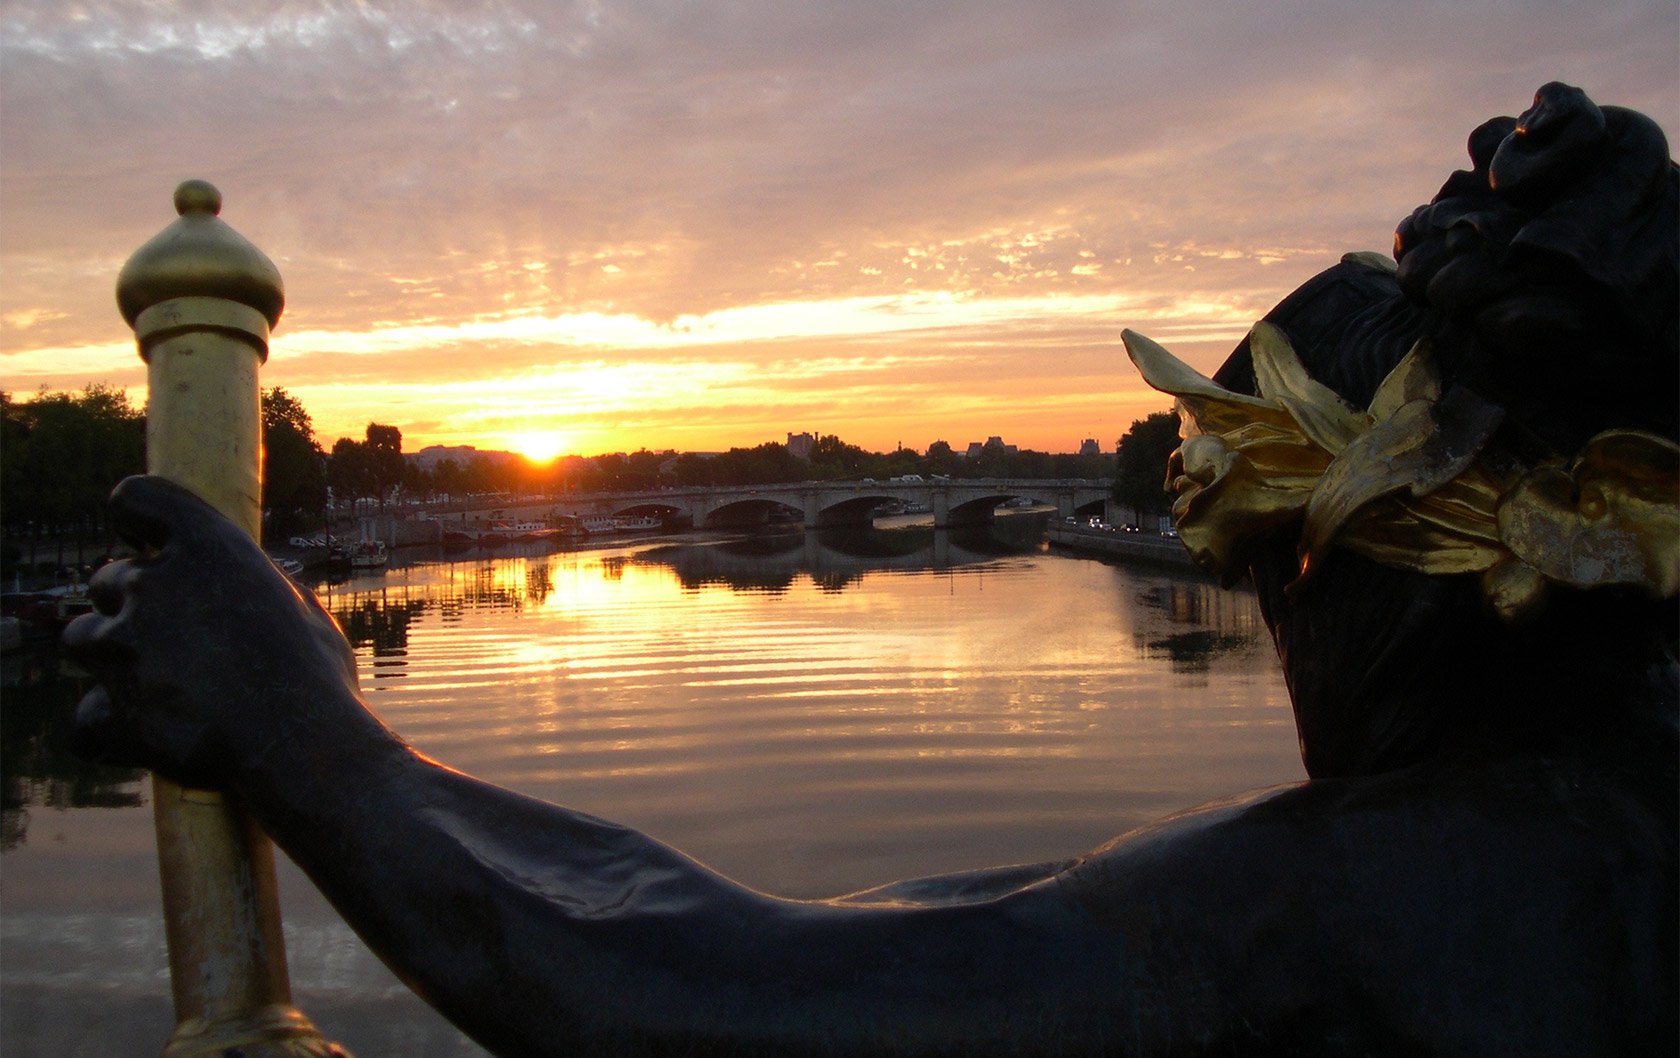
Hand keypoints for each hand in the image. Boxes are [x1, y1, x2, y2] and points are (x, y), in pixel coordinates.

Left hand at [64, 476, 362, 788]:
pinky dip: (108, 728)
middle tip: (175, 636)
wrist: (306, 748)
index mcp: (206, 547)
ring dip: (111, 659)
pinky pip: (86, 717)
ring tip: (161, 686)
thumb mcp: (297, 608)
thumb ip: (245, 584)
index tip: (146, 538)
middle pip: (107, 579)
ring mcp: (121, 648)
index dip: (136, 517)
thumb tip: (232, 586)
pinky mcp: (108, 710)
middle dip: (132, 605)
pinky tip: (144, 734)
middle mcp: (152, 586)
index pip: (137, 497)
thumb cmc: (316, 677)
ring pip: (82, 641)